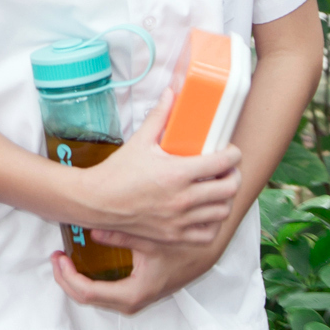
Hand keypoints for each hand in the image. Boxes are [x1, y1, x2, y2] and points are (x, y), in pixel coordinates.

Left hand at [51, 236, 224, 314]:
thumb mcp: (151, 238)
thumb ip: (121, 235)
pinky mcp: (135, 290)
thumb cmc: (183, 245)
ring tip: (64, 258)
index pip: (89, 294)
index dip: (68, 277)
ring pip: (94, 297)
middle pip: (87, 298)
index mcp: (134, 293)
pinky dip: (89, 278)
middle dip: (66, 279)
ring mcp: (133, 298)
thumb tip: (91, 230)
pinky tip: (81, 262)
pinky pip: (104, 291)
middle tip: (56, 257)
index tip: (60, 258)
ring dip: (76, 279)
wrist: (206, 250)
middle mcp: (132, 301)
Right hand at [65, 88, 240, 245]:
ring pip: (223, 211)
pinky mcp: (173, 235)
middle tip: (227, 170)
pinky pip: (208, 235)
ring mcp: (179, 220)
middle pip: (229, 188)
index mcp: (177, 173)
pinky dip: (212, 224)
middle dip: (233, 175)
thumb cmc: (116, 173)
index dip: (233, 154)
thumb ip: (160, 117)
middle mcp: (182, 199)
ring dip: (225, 199)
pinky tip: (206, 213)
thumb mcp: (140, 141)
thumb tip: (171, 93)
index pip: (223, 162)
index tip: (230, 151)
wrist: (95, 202)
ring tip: (217, 190)